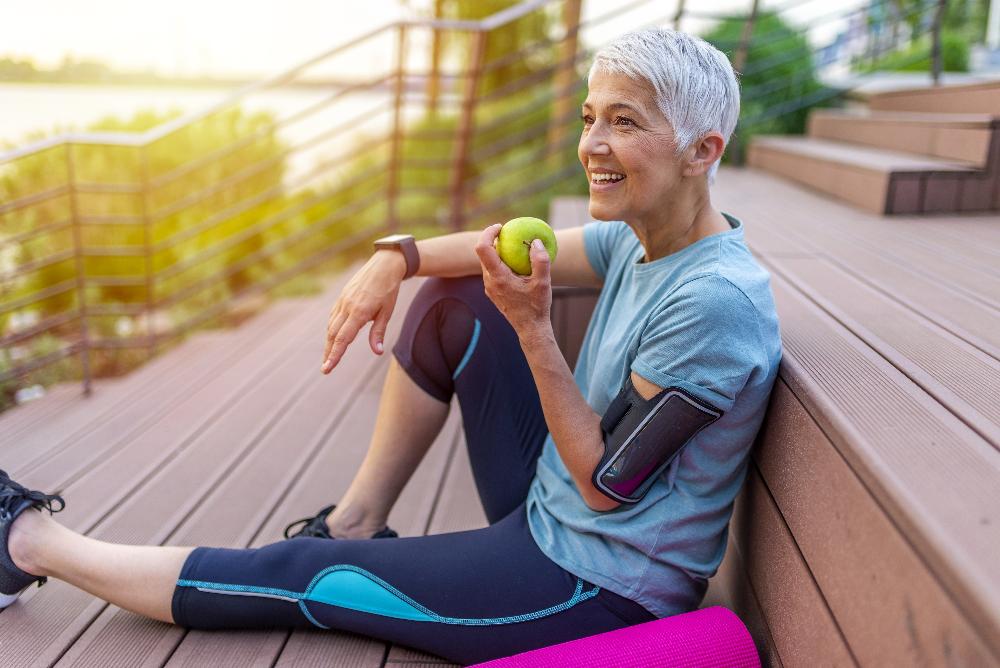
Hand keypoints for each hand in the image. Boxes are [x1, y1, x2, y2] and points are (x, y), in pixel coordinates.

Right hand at [322, 251, 404, 373]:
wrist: (384, 265)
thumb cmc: (389, 289)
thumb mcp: (387, 312)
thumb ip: (378, 332)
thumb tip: (377, 352)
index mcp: (359, 312)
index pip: (343, 338)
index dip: (335, 355)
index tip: (327, 368)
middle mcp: (347, 307)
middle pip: (333, 335)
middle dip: (329, 353)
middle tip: (326, 369)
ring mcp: (343, 301)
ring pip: (331, 326)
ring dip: (329, 343)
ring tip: (329, 357)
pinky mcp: (342, 297)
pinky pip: (333, 316)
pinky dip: (332, 329)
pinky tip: (333, 337)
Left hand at [475, 223, 551, 336]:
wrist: (530, 329)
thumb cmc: (537, 307)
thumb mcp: (543, 283)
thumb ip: (540, 261)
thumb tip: (535, 241)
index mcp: (498, 277)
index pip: (483, 248)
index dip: (488, 233)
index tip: (500, 226)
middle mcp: (489, 282)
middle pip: (483, 254)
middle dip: (493, 240)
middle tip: (508, 232)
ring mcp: (489, 288)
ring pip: (487, 263)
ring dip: (497, 252)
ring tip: (513, 246)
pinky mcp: (493, 292)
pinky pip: (493, 272)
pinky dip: (501, 263)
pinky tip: (516, 263)